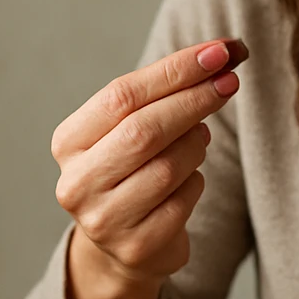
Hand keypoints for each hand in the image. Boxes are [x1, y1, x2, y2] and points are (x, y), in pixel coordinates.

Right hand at [52, 38, 246, 298]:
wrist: (124, 243)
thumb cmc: (133, 168)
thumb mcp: (132, 127)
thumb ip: (164, 91)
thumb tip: (222, 53)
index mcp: (68, 142)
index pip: (121, 95)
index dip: (174, 70)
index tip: (220, 51)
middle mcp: (77, 182)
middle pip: (143, 130)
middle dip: (194, 99)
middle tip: (230, 80)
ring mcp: (103, 219)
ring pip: (167, 167)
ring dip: (196, 145)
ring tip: (200, 137)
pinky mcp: (136, 247)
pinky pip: (183, 201)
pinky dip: (196, 181)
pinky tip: (190, 178)